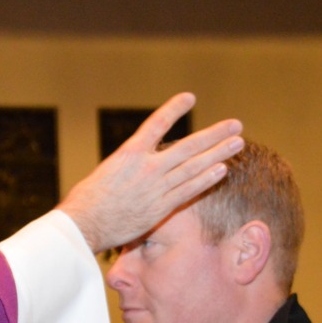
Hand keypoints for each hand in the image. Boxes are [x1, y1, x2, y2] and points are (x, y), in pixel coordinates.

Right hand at [59, 93, 243, 251]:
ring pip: (194, 167)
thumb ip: (127, 167)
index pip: (156, 124)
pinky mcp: (160, 207)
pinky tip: (221, 169)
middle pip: (188, 147)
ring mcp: (156, 187)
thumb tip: (137, 166)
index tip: (189, 98)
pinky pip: (189, 190)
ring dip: (218, 153)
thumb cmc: (87, 200)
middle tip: (235, 125)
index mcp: (129, 154)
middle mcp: (147, 167)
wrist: (84, 224)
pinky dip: (206, 179)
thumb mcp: (106, 173)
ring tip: (237, 143)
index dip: (174, 109)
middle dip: (214, 135)